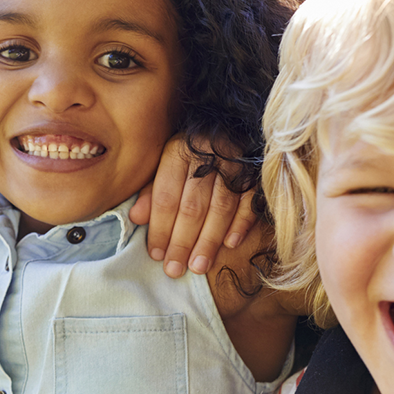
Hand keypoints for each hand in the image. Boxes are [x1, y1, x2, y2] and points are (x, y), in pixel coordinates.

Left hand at [129, 135, 257, 277]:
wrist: (231, 124)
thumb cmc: (191, 150)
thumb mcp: (165, 161)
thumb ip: (152, 190)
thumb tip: (136, 218)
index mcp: (179, 152)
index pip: (167, 197)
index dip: (160, 228)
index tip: (156, 254)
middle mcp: (207, 157)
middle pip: (193, 206)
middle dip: (183, 241)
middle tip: (175, 269)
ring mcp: (235, 165)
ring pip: (221, 208)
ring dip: (209, 241)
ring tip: (198, 267)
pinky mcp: (257, 172)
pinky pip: (249, 201)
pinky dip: (241, 223)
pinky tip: (230, 244)